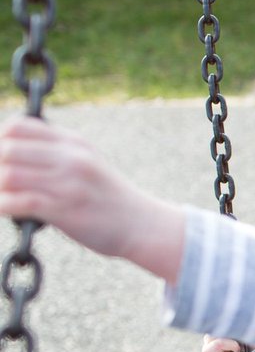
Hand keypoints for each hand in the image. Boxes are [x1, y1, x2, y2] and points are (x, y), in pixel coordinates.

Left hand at [0, 116, 184, 282]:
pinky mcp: (67, 210)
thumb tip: (9, 153)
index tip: (1, 159)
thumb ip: (55, 153)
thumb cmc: (107, 198)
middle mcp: (71, 158)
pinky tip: (5, 210)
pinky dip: (3, 206)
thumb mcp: (87, 163)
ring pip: (8, 175)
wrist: (143, 225)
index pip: (18, 126)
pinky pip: (20, 202)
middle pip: (7, 150)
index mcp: (73, 143)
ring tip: (3, 197)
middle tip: (0, 183)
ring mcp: (69, 184)